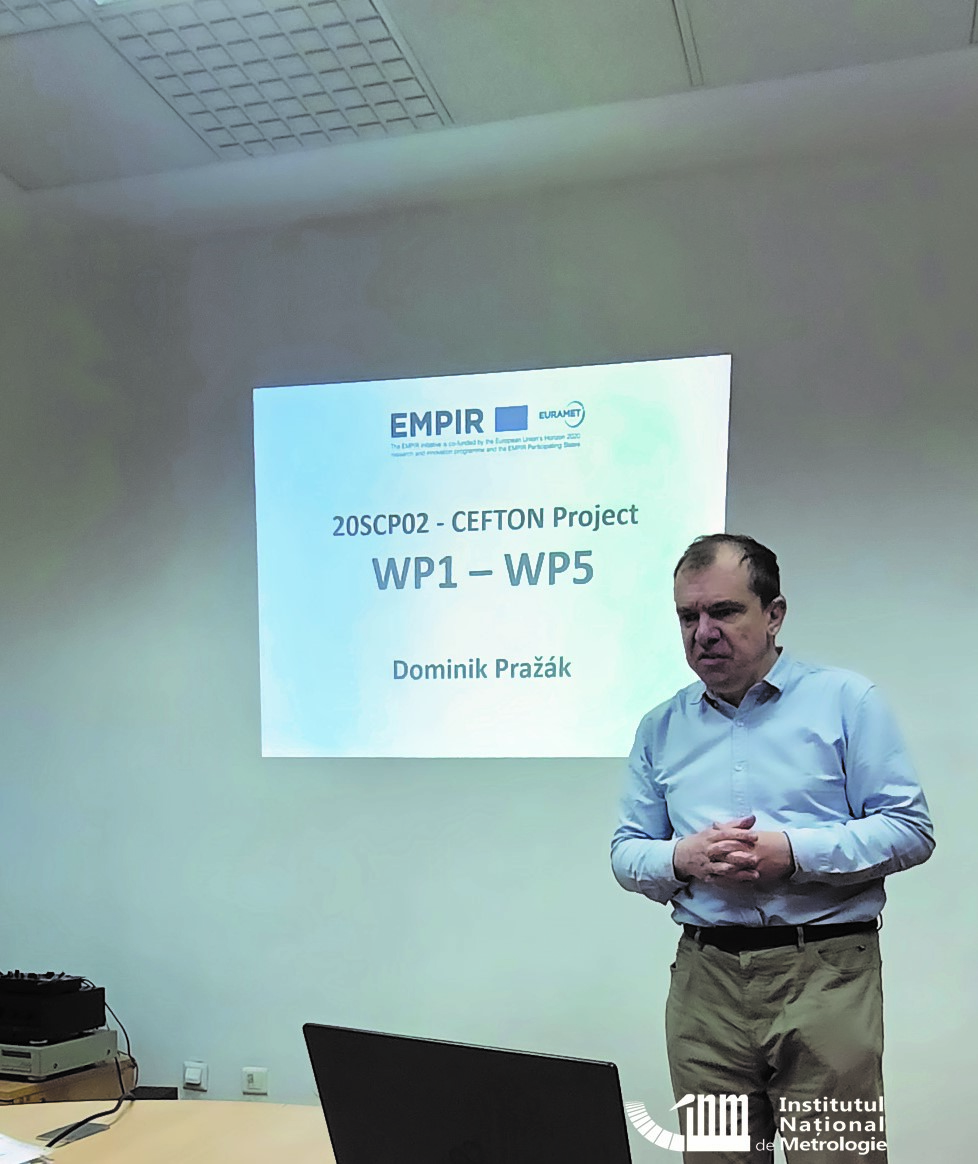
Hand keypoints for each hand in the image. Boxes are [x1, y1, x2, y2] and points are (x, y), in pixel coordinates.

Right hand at [673, 816, 794, 883]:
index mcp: (710, 836)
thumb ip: (735, 825)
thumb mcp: (715, 830)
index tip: (755, 836)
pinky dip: (735, 880)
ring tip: (755, 870)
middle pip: (724, 849)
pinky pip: (722, 879)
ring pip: (723, 867)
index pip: (726, 834)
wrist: (682, 856)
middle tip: (756, 856)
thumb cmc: (702, 841)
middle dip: (740, 852)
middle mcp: (708, 850)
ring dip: (739, 869)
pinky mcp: (708, 876)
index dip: (740, 835)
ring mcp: (707, 864)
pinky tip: (748, 879)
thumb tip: (752, 818)